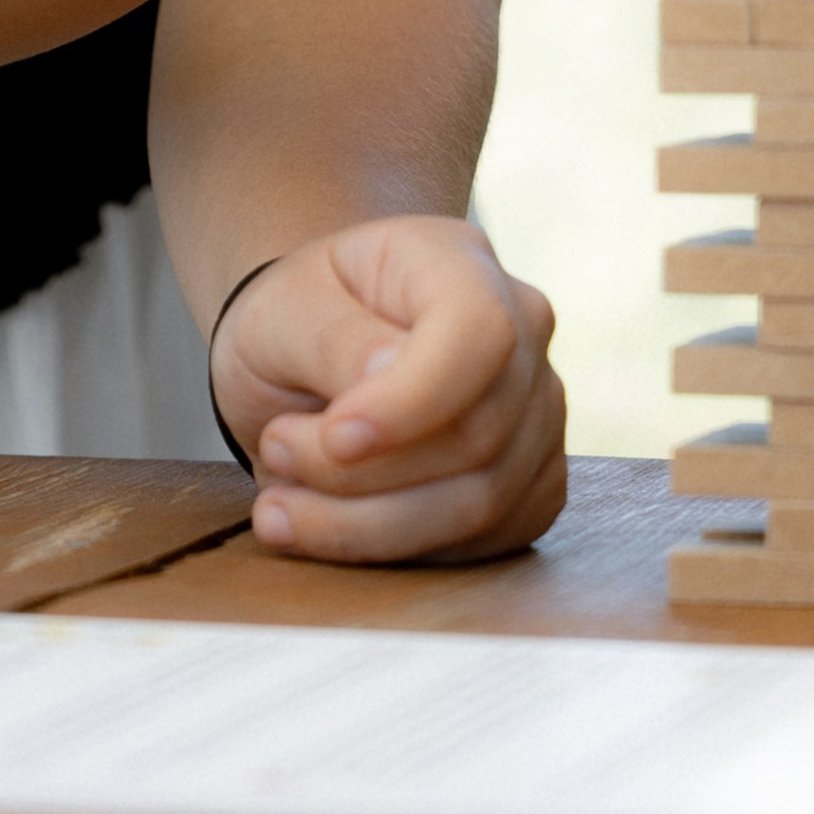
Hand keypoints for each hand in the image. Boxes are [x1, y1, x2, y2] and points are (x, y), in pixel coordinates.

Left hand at [211, 217, 567, 564]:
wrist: (312, 354)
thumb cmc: (298, 318)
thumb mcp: (280, 310)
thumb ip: (331, 339)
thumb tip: (385, 380)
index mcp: (461, 262)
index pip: (480, 333)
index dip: (415, 401)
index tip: (334, 437)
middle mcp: (524, 331)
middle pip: (477, 433)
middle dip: (362, 473)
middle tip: (274, 451)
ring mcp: (538, 412)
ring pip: (480, 504)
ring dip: (364, 525)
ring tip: (280, 504)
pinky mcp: (530, 487)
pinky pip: (480, 544)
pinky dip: (392, 551)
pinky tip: (323, 526)